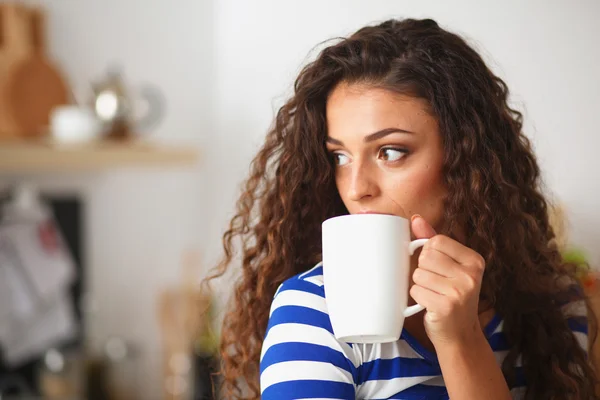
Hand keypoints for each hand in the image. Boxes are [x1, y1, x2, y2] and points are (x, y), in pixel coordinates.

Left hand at [409, 215, 485, 346]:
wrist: (460, 334)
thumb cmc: (452, 296)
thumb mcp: (449, 266)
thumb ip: (433, 241)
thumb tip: (416, 219)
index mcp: (474, 260)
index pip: (435, 241)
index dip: (429, 253)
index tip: (439, 268)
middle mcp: (471, 274)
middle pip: (425, 257)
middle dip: (423, 270)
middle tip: (436, 285)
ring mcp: (460, 291)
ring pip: (418, 274)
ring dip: (420, 285)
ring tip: (434, 295)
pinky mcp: (446, 306)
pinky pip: (416, 291)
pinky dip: (418, 298)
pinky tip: (431, 304)